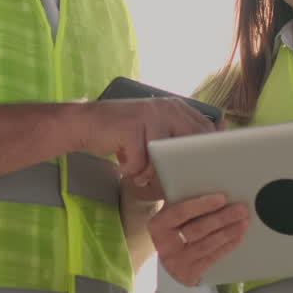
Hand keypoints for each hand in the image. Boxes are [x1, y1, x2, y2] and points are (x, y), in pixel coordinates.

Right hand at [80, 97, 218, 199]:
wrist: (86, 123)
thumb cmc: (124, 134)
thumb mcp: (155, 132)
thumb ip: (177, 139)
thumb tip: (206, 154)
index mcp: (176, 107)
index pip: (205, 131)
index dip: (205, 154)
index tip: (199, 172)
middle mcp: (166, 108)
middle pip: (187, 147)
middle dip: (179, 170)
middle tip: (169, 184)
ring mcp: (149, 115)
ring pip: (163, 158)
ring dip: (150, 173)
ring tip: (140, 175)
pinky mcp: (132, 127)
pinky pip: (139, 162)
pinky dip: (131, 170)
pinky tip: (124, 165)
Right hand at [149, 193, 249, 285]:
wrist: (167, 261)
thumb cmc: (172, 231)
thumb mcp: (170, 217)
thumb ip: (182, 204)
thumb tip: (211, 186)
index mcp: (158, 224)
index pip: (181, 211)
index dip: (203, 205)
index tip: (222, 198)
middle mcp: (165, 243)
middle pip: (198, 228)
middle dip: (223, 218)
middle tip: (241, 209)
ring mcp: (177, 260)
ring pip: (208, 244)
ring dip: (229, 232)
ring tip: (244, 222)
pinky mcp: (189, 274)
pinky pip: (212, 257)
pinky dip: (227, 246)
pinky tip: (238, 237)